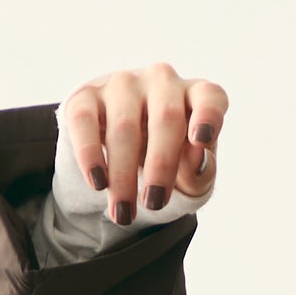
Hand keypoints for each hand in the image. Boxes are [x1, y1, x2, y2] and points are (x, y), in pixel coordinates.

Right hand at [62, 62, 227, 229]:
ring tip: (123, 213)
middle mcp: (162, 81)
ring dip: (123, 174)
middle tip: (154, 204)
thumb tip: (197, 158)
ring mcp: (123, 83)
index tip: (202, 140)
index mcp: (198, 96)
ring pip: (124, 126)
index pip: (211, 98)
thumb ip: (200, 169)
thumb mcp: (192, 173)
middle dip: (160, 167)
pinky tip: (98, 183)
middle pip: (166, 119)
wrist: (127, 151)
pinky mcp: (87, 94)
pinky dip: (90, 154)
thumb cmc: (172, 160)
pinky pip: (84, 121)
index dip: (208, 116)